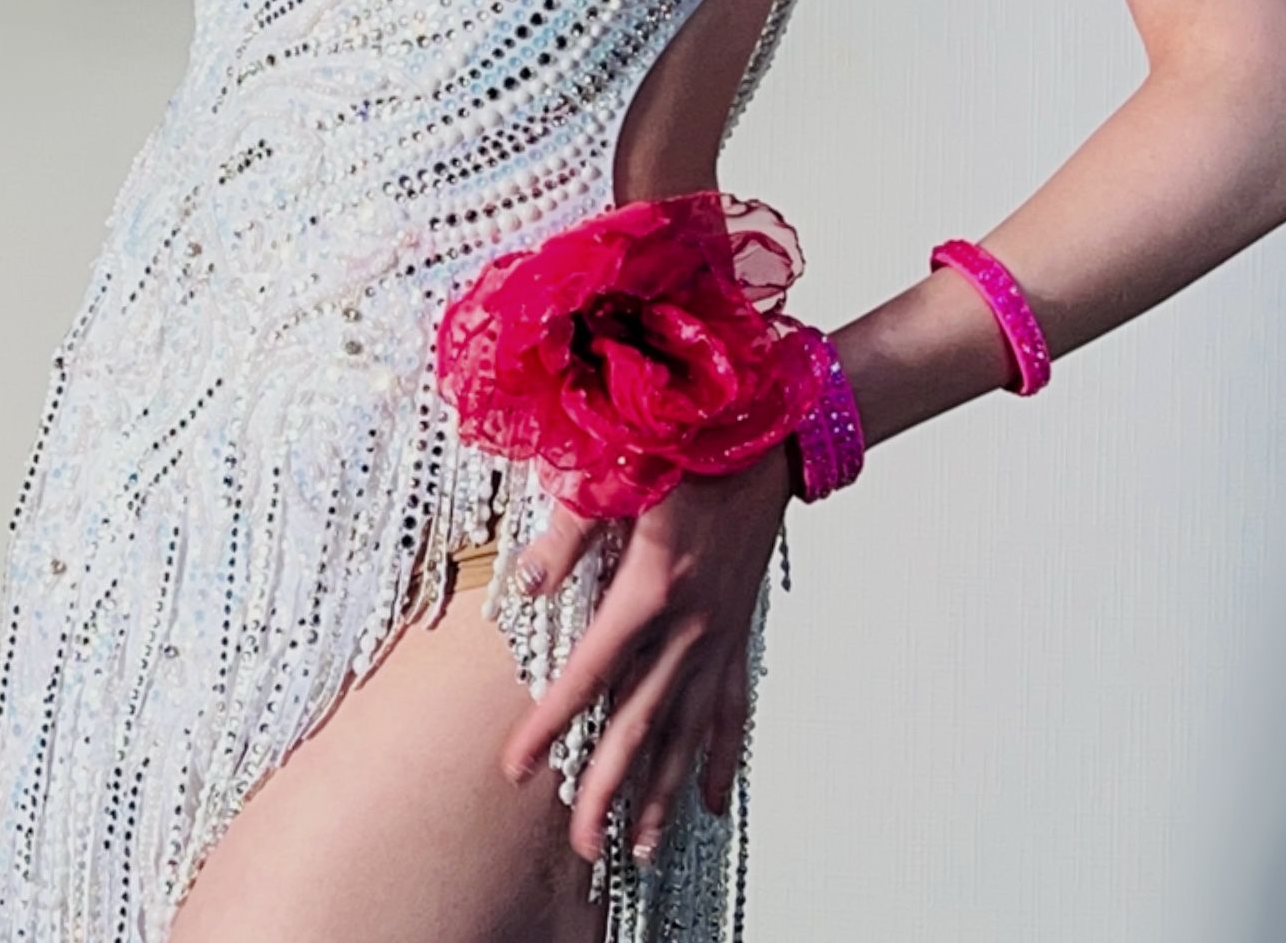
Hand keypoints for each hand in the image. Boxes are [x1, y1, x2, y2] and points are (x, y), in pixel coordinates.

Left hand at [500, 446, 793, 864]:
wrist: (766, 438)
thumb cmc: (687, 449)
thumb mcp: (620, 481)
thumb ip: (569, 535)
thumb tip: (525, 583)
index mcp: (651, 590)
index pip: (588, 673)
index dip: (550, 722)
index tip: (519, 765)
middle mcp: (689, 626)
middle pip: (640, 723)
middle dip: (608, 787)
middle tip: (582, 845)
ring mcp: (719, 635)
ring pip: (686, 730)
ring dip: (662, 791)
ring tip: (641, 847)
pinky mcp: (738, 630)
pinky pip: (731, 706)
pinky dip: (719, 755)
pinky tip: (708, 799)